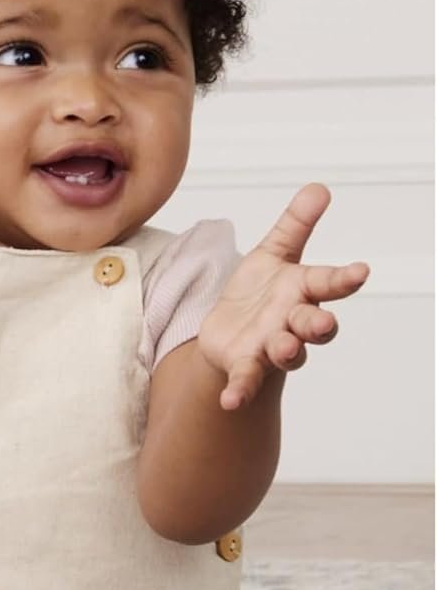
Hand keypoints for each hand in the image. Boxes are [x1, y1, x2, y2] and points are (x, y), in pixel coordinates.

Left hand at [197, 184, 369, 410]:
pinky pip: (245, 381)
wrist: (228, 329)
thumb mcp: (272, 253)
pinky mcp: (245, 365)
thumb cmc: (258, 292)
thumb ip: (295, 225)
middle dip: (318, 324)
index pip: (328, 283)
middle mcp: (292, 322)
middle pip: (313, 325)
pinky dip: (239, 391)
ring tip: (282, 346)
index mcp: (302, 291)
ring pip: (286, 353)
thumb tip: (318, 188)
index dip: (343, 278)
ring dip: (286, 351)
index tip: (360, 271)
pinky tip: (230, 401)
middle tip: (321, 322)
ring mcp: (270, 347)